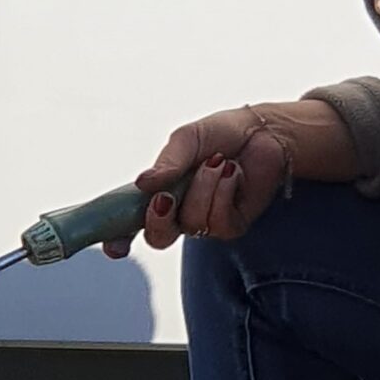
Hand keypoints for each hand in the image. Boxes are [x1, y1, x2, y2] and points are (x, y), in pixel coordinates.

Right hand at [104, 101, 358, 255]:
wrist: (265, 132)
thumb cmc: (222, 134)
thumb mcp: (188, 139)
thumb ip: (166, 163)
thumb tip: (143, 183)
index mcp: (160, 192)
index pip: (131, 223)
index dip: (118, 239)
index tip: (114, 246)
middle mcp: (180, 212)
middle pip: (158, 238)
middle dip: (158, 220)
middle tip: (164, 197)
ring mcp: (206, 221)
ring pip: (191, 223)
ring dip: (202, 187)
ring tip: (218, 162)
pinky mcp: (232, 225)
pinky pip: (218, 221)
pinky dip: (223, 191)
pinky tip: (233, 172)